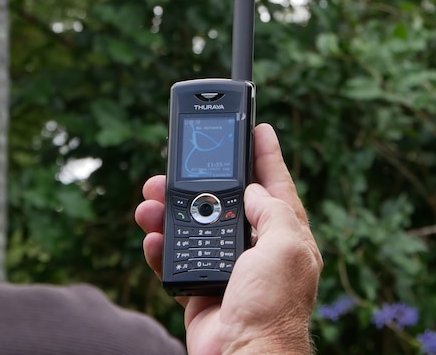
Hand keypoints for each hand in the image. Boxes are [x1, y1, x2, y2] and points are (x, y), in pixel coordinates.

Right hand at [135, 123, 321, 354]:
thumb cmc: (272, 307)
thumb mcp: (286, 248)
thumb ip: (272, 211)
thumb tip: (253, 192)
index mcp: (284, 237)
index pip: (275, 186)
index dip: (266, 155)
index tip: (258, 127)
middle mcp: (255, 248)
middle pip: (224, 200)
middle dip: (197, 181)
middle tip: (174, 165)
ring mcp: (226, 266)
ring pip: (193, 224)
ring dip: (168, 210)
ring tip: (150, 202)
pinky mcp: (199, 284)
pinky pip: (174, 255)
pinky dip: (159, 245)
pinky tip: (152, 237)